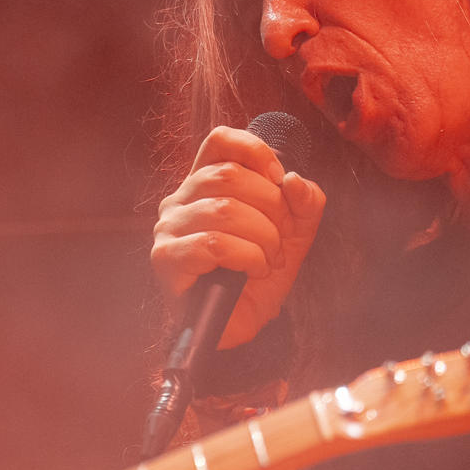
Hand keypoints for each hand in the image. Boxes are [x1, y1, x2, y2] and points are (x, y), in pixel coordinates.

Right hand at [151, 124, 325, 349]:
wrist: (238, 328)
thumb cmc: (256, 279)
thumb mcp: (293, 235)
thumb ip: (303, 203)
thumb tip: (294, 181)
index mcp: (205, 186)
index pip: (220, 141)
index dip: (256, 151)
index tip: (280, 181)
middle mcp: (180, 201)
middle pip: (229, 175)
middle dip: (271, 206)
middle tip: (281, 238)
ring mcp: (169, 229)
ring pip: (224, 210)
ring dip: (263, 237)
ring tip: (269, 260)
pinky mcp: (166, 259)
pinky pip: (214, 243)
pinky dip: (248, 257)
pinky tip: (253, 272)